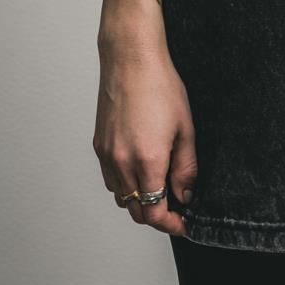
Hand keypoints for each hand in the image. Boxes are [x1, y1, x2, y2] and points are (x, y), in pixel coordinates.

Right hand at [93, 37, 197, 236]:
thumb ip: (186, 167)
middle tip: (176, 208)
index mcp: (147, 160)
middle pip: (136, 211)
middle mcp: (122, 163)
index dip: (170, 224)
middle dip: (157, 216)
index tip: (183, 223)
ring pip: (121, 197)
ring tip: (160, 186)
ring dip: (140, 201)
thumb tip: (186, 194)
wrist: (131, 60)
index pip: (154, 212)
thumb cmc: (160, 86)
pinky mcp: (98, 146)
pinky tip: (140, 170)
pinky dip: (125, 185)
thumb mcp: (185, 127)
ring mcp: (107, 155)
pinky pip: (110, 179)